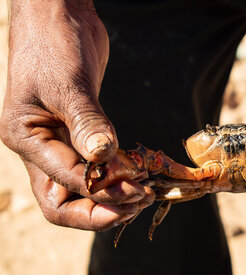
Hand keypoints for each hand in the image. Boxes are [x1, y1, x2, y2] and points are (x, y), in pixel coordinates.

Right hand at [0, 0, 152, 230]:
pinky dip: (116, 177)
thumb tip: (104, 158)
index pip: (62, 185)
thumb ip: (87, 122)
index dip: (102, 193)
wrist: (58, 16)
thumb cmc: (54, 43)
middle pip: (64, 202)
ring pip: (81, 190)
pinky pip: (96, 168)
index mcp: (25, 138)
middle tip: (141, 201)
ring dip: (112, 197)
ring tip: (145, 193)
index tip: (138, 190)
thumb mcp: (69, 84)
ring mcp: (58, 143)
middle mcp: (39, 148)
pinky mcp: (79, 134)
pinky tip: (139, 175)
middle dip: (102, 210)